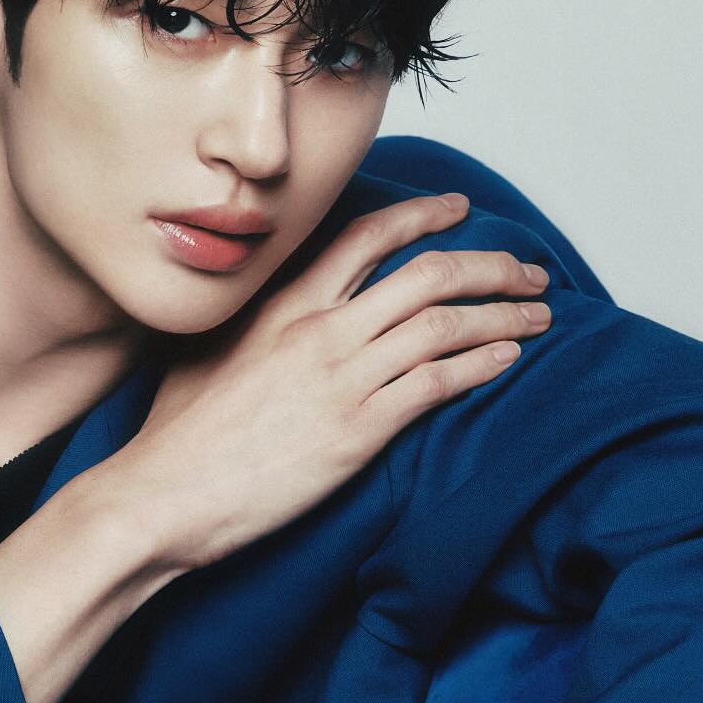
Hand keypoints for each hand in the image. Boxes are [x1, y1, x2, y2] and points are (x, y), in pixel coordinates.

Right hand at [105, 193, 552, 573]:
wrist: (164, 492)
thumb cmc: (177, 435)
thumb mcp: (206, 357)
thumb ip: (249, 328)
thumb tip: (266, 321)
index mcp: (283, 305)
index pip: (366, 238)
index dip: (422, 217)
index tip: (460, 210)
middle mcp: (320, 329)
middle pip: (427, 274)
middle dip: (490, 266)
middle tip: (526, 270)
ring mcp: (342, 378)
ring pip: (445, 324)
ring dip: (503, 315)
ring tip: (539, 314)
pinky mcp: (357, 430)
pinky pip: (437, 384)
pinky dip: (481, 366)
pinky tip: (509, 360)